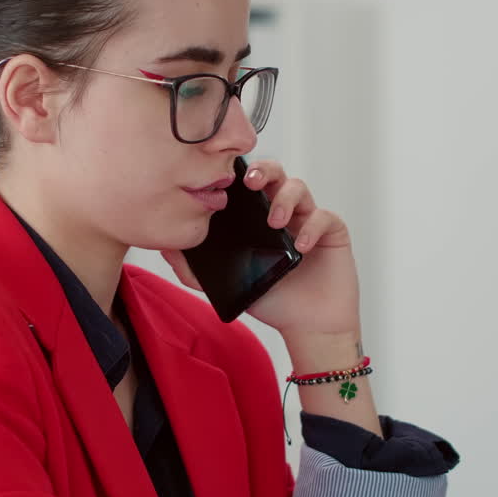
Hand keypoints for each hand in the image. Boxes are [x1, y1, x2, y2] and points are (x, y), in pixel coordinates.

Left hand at [161, 159, 360, 352]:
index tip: (222, 177)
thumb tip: (165, 249)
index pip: (246, 183)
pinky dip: (311, 226)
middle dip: (262, 169)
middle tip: (249, 181)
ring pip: (299, 187)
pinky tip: (300, 246)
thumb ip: (194, 270)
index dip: (237, 173)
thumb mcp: (227, 283)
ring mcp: (308, 219)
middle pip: (274, 172)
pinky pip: (324, 216)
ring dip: (284, 198)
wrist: (307, 327)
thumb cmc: (271, 300)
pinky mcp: (332, 231)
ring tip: (274, 222)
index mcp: (256, 217)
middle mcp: (282, 211)